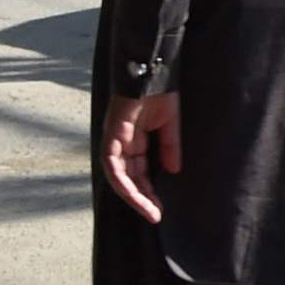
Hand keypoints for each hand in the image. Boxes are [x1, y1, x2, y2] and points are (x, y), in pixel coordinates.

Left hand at [102, 93, 183, 223]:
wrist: (153, 70)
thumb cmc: (160, 92)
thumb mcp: (170, 125)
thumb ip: (169, 147)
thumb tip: (173, 171)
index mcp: (135, 140)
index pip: (139, 172)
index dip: (149, 191)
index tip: (160, 209)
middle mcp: (122, 142)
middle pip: (129, 177)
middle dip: (142, 197)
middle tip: (156, 215)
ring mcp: (114, 138)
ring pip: (118, 175)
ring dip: (133, 194)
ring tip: (149, 210)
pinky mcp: (112, 133)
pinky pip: (113, 163)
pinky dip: (123, 179)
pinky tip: (136, 192)